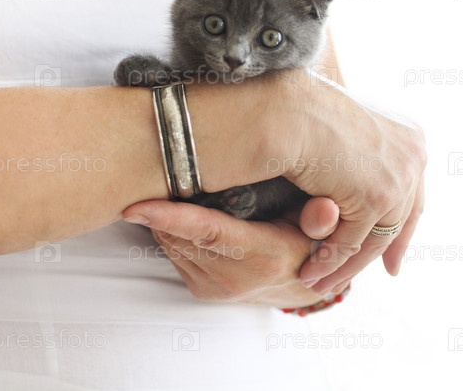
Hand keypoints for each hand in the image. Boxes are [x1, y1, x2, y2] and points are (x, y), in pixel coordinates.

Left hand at [122, 196, 341, 307]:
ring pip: (170, 243)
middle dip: (162, 205)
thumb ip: (322, 215)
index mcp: (263, 258)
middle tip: (160, 171)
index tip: (134, 206)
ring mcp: (215, 288)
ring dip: (166, 217)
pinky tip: (187, 215)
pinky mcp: (201, 291)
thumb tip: (327, 209)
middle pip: (179, 234)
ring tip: (178, 189)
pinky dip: (172, 231)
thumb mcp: (319, 224)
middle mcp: (234, 279)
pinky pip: (173, 252)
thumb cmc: (308, 239)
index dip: (170, 216)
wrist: (301, 284)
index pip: (208, 232)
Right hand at [267, 70, 426, 292]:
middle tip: (367, 279)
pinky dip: (329, 261)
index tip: (393, 259)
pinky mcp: (378, 197)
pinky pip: (352, 242)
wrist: (289, 112)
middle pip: (400, 220)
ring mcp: (400, 177)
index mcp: (411, 137)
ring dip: (345, 267)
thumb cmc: (303, 116)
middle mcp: (415, 156)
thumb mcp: (345, 140)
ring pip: (375, 238)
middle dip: (381, 255)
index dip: (403, 230)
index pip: (413, 195)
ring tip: (320, 283)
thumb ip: (359, 163)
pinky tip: (311, 273)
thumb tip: (360, 193)